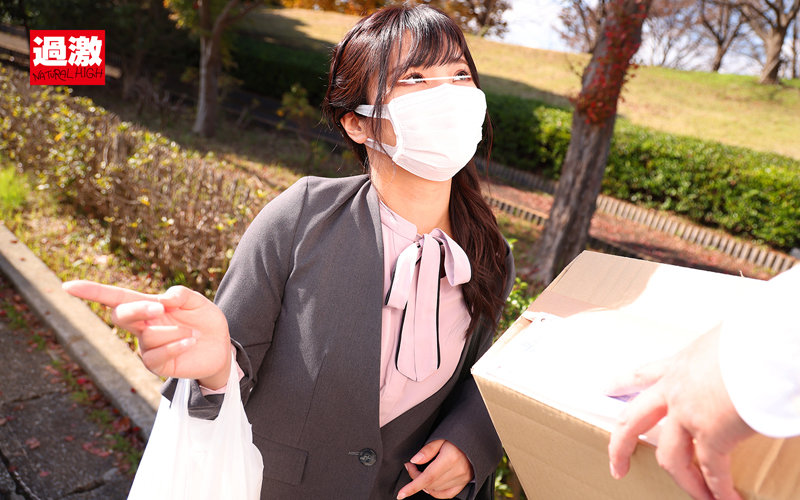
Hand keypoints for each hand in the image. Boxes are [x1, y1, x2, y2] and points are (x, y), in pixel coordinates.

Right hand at [63, 280, 230, 386]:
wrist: (220, 347)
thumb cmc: (205, 321)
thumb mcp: (198, 302)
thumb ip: (182, 295)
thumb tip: (163, 298)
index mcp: (147, 306)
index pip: (115, 298)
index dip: (92, 292)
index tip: (68, 286)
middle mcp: (142, 326)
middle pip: (120, 315)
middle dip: (136, 310)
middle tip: (158, 308)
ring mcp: (147, 347)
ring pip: (146, 336)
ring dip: (171, 331)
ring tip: (191, 333)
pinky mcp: (156, 365)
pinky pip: (157, 355)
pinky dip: (175, 346)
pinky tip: (189, 342)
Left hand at [396, 439, 473, 498]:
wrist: (476, 439)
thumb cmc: (458, 436)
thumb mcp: (441, 437)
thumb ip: (427, 450)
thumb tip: (414, 461)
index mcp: (450, 459)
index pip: (427, 477)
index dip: (413, 487)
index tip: (401, 493)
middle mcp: (458, 471)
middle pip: (430, 484)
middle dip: (416, 478)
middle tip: (411, 466)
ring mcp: (462, 479)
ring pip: (436, 490)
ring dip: (425, 484)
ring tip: (421, 472)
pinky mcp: (465, 482)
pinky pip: (447, 494)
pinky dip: (436, 492)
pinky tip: (430, 485)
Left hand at [607, 327, 753, 499]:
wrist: (761, 345)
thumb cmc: (749, 337)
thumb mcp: (721, 341)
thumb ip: (718, 357)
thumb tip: (736, 360)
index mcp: (678, 365)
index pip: (641, 375)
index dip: (621, 384)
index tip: (605, 389)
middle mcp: (674, 391)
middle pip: (633, 422)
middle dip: (620, 446)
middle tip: (616, 465)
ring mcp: (688, 415)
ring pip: (671, 457)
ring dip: (685, 480)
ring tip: (695, 496)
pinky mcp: (712, 435)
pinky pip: (711, 470)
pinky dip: (718, 489)